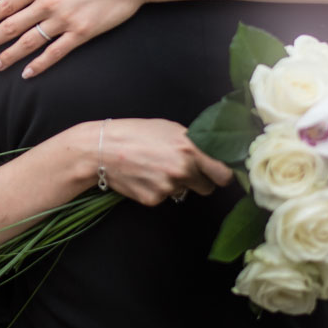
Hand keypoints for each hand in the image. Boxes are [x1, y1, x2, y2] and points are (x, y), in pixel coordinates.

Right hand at [100, 119, 233, 206]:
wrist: (102, 148)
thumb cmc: (135, 133)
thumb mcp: (169, 128)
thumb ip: (193, 144)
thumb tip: (212, 156)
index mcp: (191, 149)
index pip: (224, 174)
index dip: (221, 175)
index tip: (216, 173)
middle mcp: (183, 170)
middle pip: (207, 188)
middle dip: (198, 181)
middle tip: (181, 169)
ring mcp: (169, 187)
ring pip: (184, 192)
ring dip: (175, 183)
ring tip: (155, 167)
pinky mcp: (154, 199)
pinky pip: (165, 197)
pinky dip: (157, 189)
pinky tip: (144, 176)